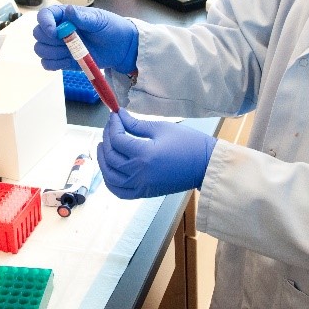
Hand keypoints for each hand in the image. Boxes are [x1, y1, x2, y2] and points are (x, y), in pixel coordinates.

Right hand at [33, 5, 138, 73]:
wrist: (121, 48)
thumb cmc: (111, 28)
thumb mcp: (99, 20)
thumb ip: (82, 18)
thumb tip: (69, 10)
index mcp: (65, 16)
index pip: (44, 16)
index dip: (45, 23)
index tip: (54, 32)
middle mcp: (58, 30)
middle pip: (38, 34)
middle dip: (49, 40)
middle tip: (68, 42)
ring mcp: (59, 46)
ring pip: (40, 50)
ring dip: (53, 53)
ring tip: (73, 51)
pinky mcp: (63, 61)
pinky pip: (47, 64)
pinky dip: (53, 64)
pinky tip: (67, 60)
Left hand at [98, 109, 216, 198]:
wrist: (206, 165)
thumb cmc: (188, 143)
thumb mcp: (161, 128)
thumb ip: (136, 125)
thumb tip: (120, 116)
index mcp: (144, 155)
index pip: (118, 139)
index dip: (113, 125)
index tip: (115, 115)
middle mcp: (139, 173)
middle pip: (111, 156)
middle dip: (107, 138)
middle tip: (111, 126)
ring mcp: (141, 186)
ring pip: (110, 176)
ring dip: (103, 161)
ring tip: (103, 146)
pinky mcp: (145, 193)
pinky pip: (120, 191)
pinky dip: (110, 181)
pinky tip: (109, 169)